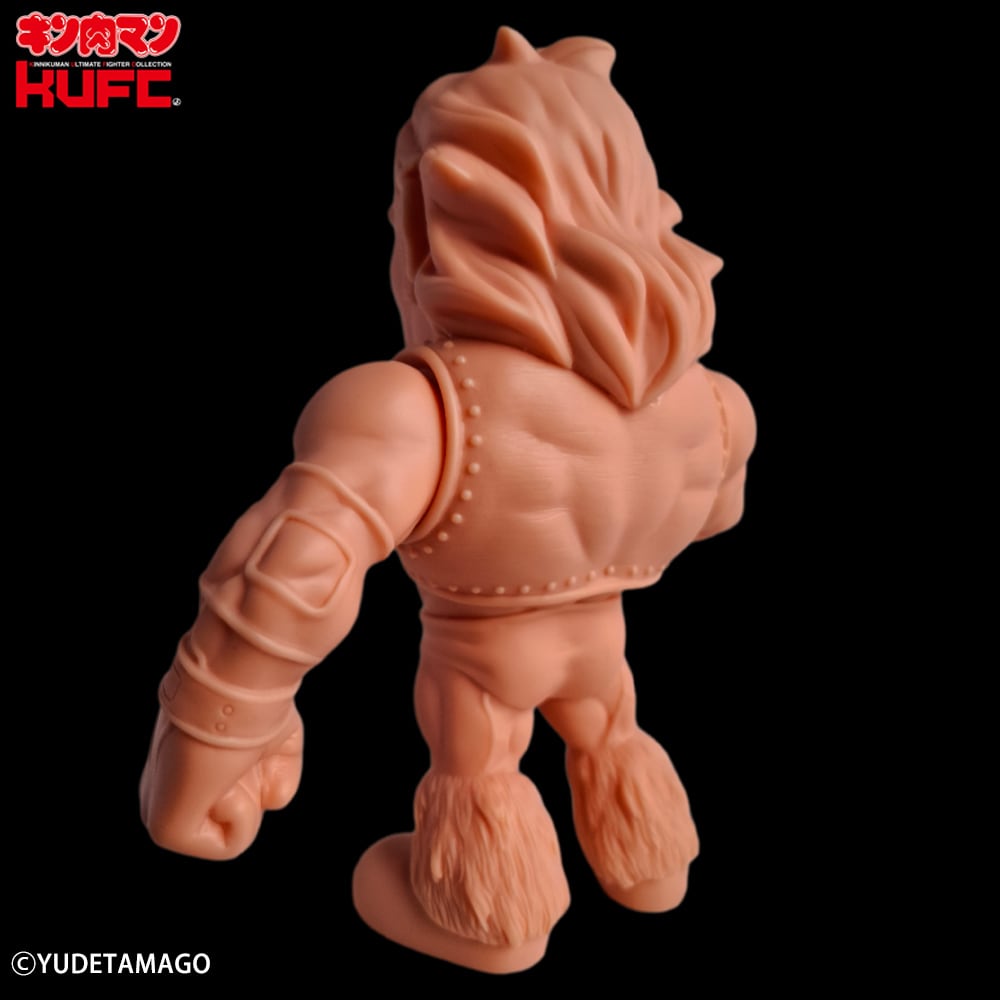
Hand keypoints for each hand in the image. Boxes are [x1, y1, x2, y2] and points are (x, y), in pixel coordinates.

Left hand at [139, 707, 303, 859]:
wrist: (235, 690)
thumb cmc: (256, 704)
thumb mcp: (277, 739)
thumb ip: (277, 773)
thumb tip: (272, 800)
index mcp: (179, 770)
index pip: (233, 797)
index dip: (259, 776)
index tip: (246, 746)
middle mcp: (162, 793)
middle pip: (235, 818)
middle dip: (253, 792)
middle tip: (238, 759)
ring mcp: (159, 812)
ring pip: (234, 834)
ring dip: (249, 801)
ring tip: (229, 767)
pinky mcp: (164, 830)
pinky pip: (228, 845)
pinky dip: (244, 815)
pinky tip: (223, 782)